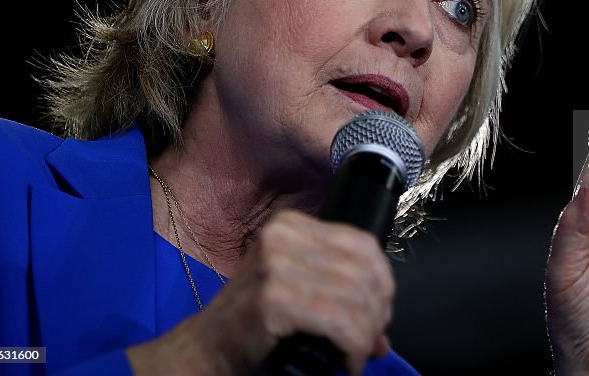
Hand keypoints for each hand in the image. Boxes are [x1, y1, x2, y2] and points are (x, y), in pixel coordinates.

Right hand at [127, 209, 393, 375]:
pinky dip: (353, 346)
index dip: (383, 281)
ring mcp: (275, 265)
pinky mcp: (273, 299)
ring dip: (367, 335)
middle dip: (377, 313)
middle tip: (370, 340)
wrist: (204, 351)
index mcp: (290, 225)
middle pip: (364, 271)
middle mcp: (282, 237)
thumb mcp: (297, 295)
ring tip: (357, 354)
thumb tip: (383, 332)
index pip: (363, 244)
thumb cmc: (251, 325)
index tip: (379, 312)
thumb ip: (341, 301)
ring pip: (357, 298)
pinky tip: (347, 362)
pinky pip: (340, 321)